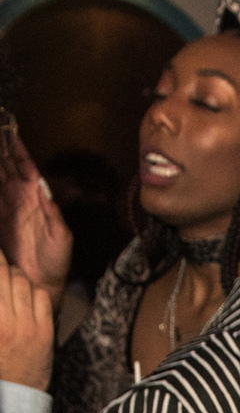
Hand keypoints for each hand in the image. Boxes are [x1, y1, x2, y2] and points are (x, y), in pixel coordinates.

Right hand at [0, 134, 71, 303]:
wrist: (42, 283)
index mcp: (37, 197)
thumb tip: (42, 187)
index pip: (25, 166)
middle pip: (5, 166)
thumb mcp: (61, 235)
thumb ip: (52, 212)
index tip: (8, 129)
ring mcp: (5, 207)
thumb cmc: (56, 260)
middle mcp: (19, 198)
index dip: (16, 148)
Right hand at [0, 247, 52, 390]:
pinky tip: (27, 297)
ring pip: (23, 282)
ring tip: (10, 280)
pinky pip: (41, 297)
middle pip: (4, 273)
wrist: (12, 396)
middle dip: (0, 264)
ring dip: (15, 276)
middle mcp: (4, 321)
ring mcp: (26, 326)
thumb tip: (1, 286)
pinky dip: (33, 291)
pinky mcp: (44, 332)